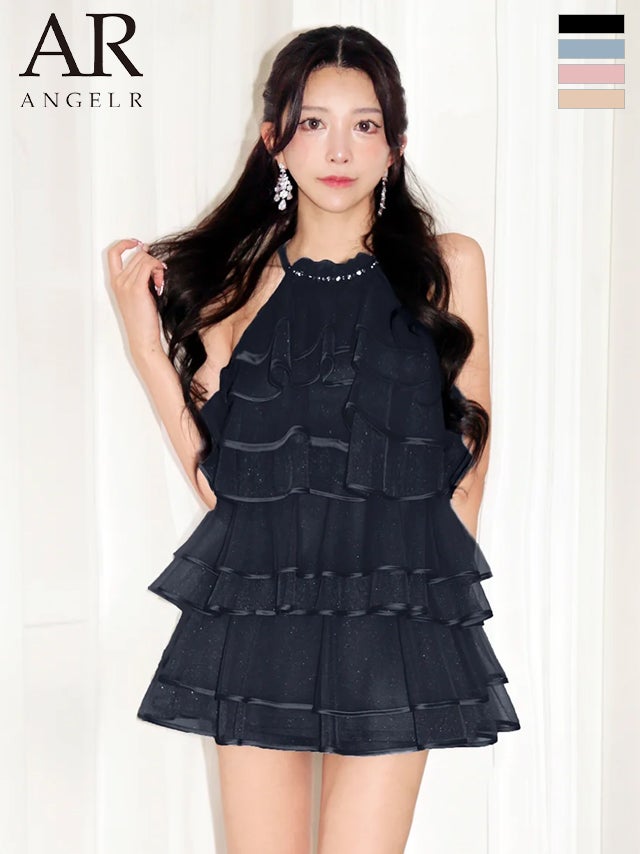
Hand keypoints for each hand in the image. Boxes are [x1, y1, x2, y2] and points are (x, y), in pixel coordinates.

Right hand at [107, 238, 166, 359]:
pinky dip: (158, 269)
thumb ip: (140, 277)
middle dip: (152, 261)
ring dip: (157, 267)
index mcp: (114, 282)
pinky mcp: (136, 289)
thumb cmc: (143, 321)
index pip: (113, 253)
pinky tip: (161, 282)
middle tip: (160, 277)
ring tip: (160, 284)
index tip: (138, 243)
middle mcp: (118, 281)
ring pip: (144, 259)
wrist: (142, 338)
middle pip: (137, 255)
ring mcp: (125, 284)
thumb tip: (150, 258)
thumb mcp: (139, 295)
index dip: (124, 244)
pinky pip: (149, 266)